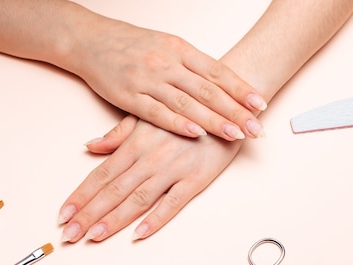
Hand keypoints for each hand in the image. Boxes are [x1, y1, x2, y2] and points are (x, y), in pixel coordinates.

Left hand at [58, 115, 243, 241]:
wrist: (225, 107)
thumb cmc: (184, 113)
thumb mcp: (146, 116)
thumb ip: (118, 135)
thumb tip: (90, 146)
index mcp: (135, 144)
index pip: (100, 175)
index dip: (80, 196)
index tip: (63, 214)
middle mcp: (149, 158)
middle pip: (112, 191)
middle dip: (88, 214)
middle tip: (69, 234)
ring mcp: (172, 170)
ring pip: (137, 199)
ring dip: (113, 219)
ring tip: (93, 236)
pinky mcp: (195, 179)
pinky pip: (173, 203)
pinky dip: (156, 219)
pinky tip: (139, 233)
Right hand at [72, 20, 265, 140]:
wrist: (91, 41)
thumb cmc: (132, 45)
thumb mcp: (167, 46)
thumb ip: (192, 66)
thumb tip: (220, 85)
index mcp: (181, 50)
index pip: (218, 72)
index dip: (241, 90)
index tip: (261, 105)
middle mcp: (167, 64)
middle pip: (208, 91)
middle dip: (236, 111)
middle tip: (256, 128)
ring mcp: (148, 80)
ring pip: (187, 103)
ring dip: (213, 121)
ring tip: (235, 134)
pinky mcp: (129, 97)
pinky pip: (157, 113)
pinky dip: (178, 124)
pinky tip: (196, 133)